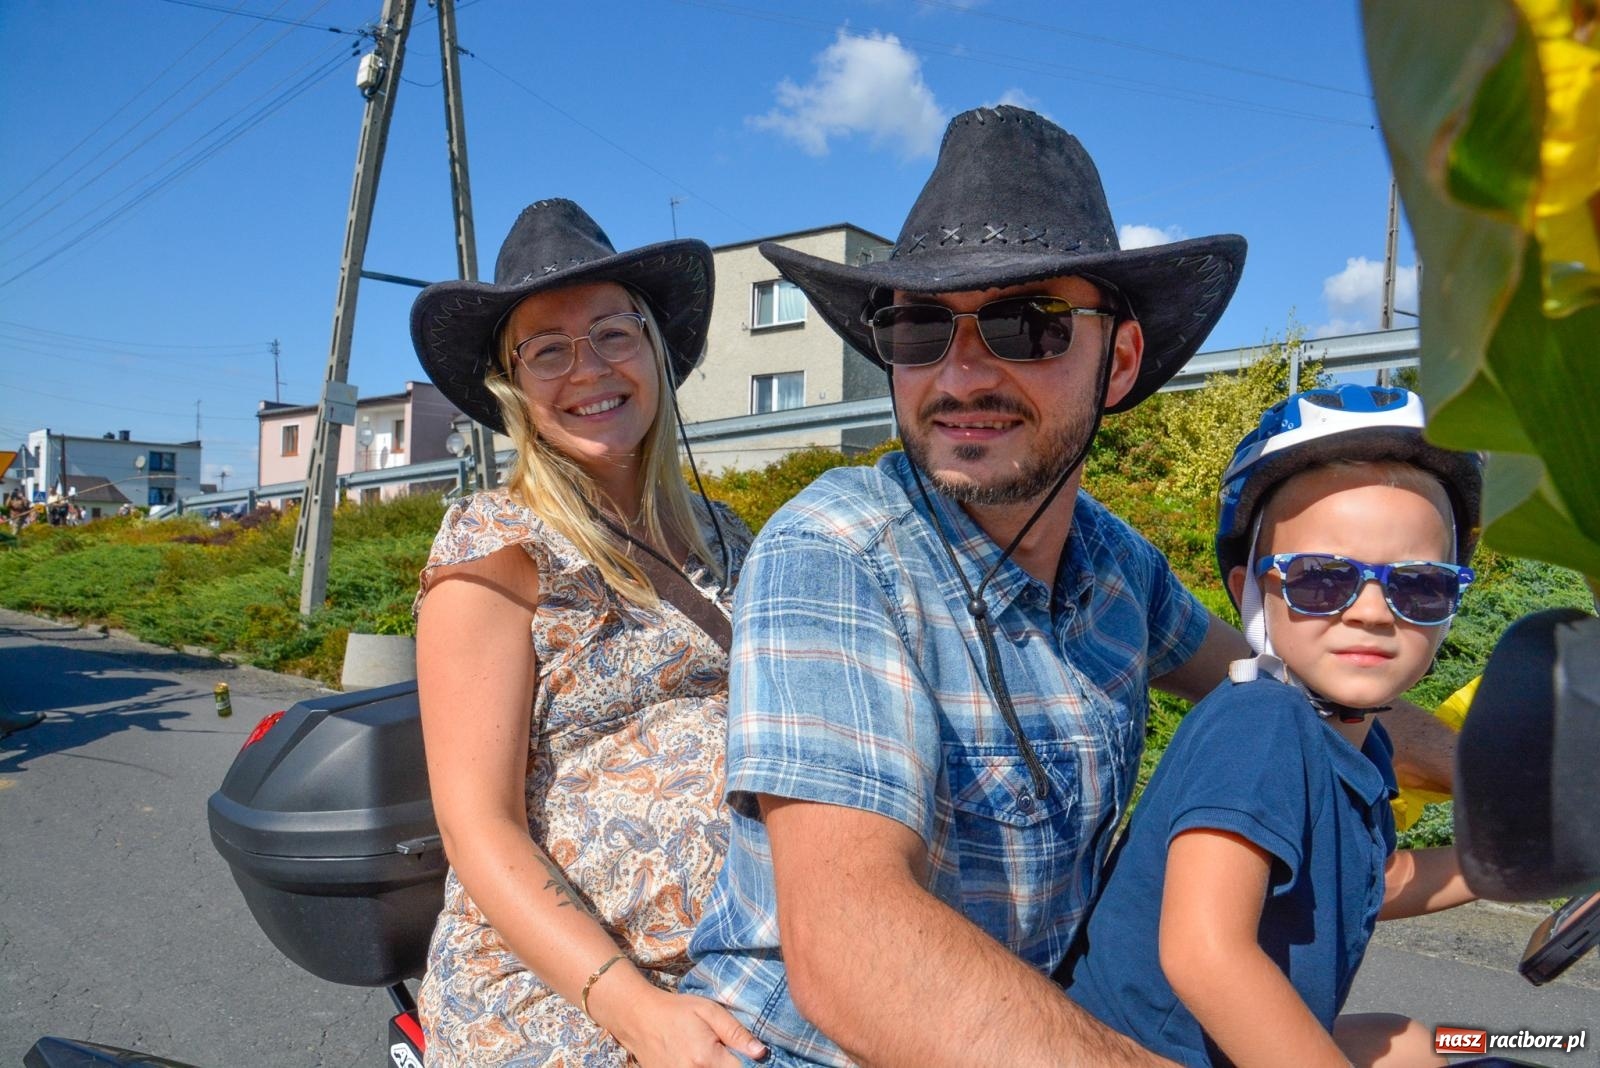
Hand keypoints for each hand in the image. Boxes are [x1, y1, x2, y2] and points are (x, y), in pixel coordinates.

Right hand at [592, 972, 766, 1067]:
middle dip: (732, 1065)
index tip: (753, 1057)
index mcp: (705, 1057)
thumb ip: (736, 1033)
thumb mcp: (709, 1011)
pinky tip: (698, 1060)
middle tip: (726, 1051)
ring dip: (717, 1067)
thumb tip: (761, 1052)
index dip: (751, 1063)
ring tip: (709, 1053)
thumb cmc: (676, 1011)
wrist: (638, 1018)